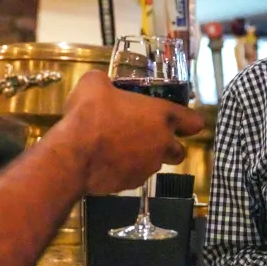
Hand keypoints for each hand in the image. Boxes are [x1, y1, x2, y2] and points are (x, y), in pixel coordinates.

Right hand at [60, 71, 202, 193]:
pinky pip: (135, 175)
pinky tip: (108, 160)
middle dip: (170, 145)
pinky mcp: (131, 184)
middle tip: (150, 136)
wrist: (72, 155)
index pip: (194, 122)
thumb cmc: (89, 115)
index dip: (190, 121)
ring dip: (145, 156)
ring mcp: (148, 167)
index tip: (185, 122)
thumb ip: (105, 81)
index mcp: (161, 115)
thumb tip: (101, 82)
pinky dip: (126, 169)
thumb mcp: (94, 83)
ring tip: (122, 146)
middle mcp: (161, 143)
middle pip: (180, 150)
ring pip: (155, 164)